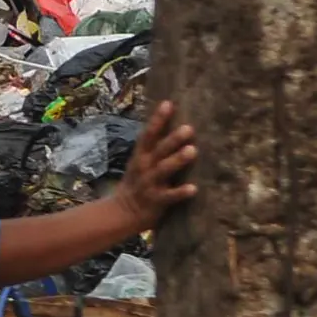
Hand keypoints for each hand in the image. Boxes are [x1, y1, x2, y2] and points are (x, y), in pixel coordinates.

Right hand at [108, 99, 199, 227]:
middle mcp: (144, 167)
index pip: (149, 134)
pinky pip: (170, 196)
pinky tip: (193, 188)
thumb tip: (176, 127)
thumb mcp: (141, 163)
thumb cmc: (139, 183)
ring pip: (164, 170)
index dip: (158, 119)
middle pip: (158, 150)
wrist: (122, 213)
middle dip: (173, 139)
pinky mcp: (156, 201)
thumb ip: (155, 149)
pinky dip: (181, 192)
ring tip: (192, 151)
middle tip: (189, 128)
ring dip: (177, 160)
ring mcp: (149, 184)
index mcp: (140, 156)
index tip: (169, 103)